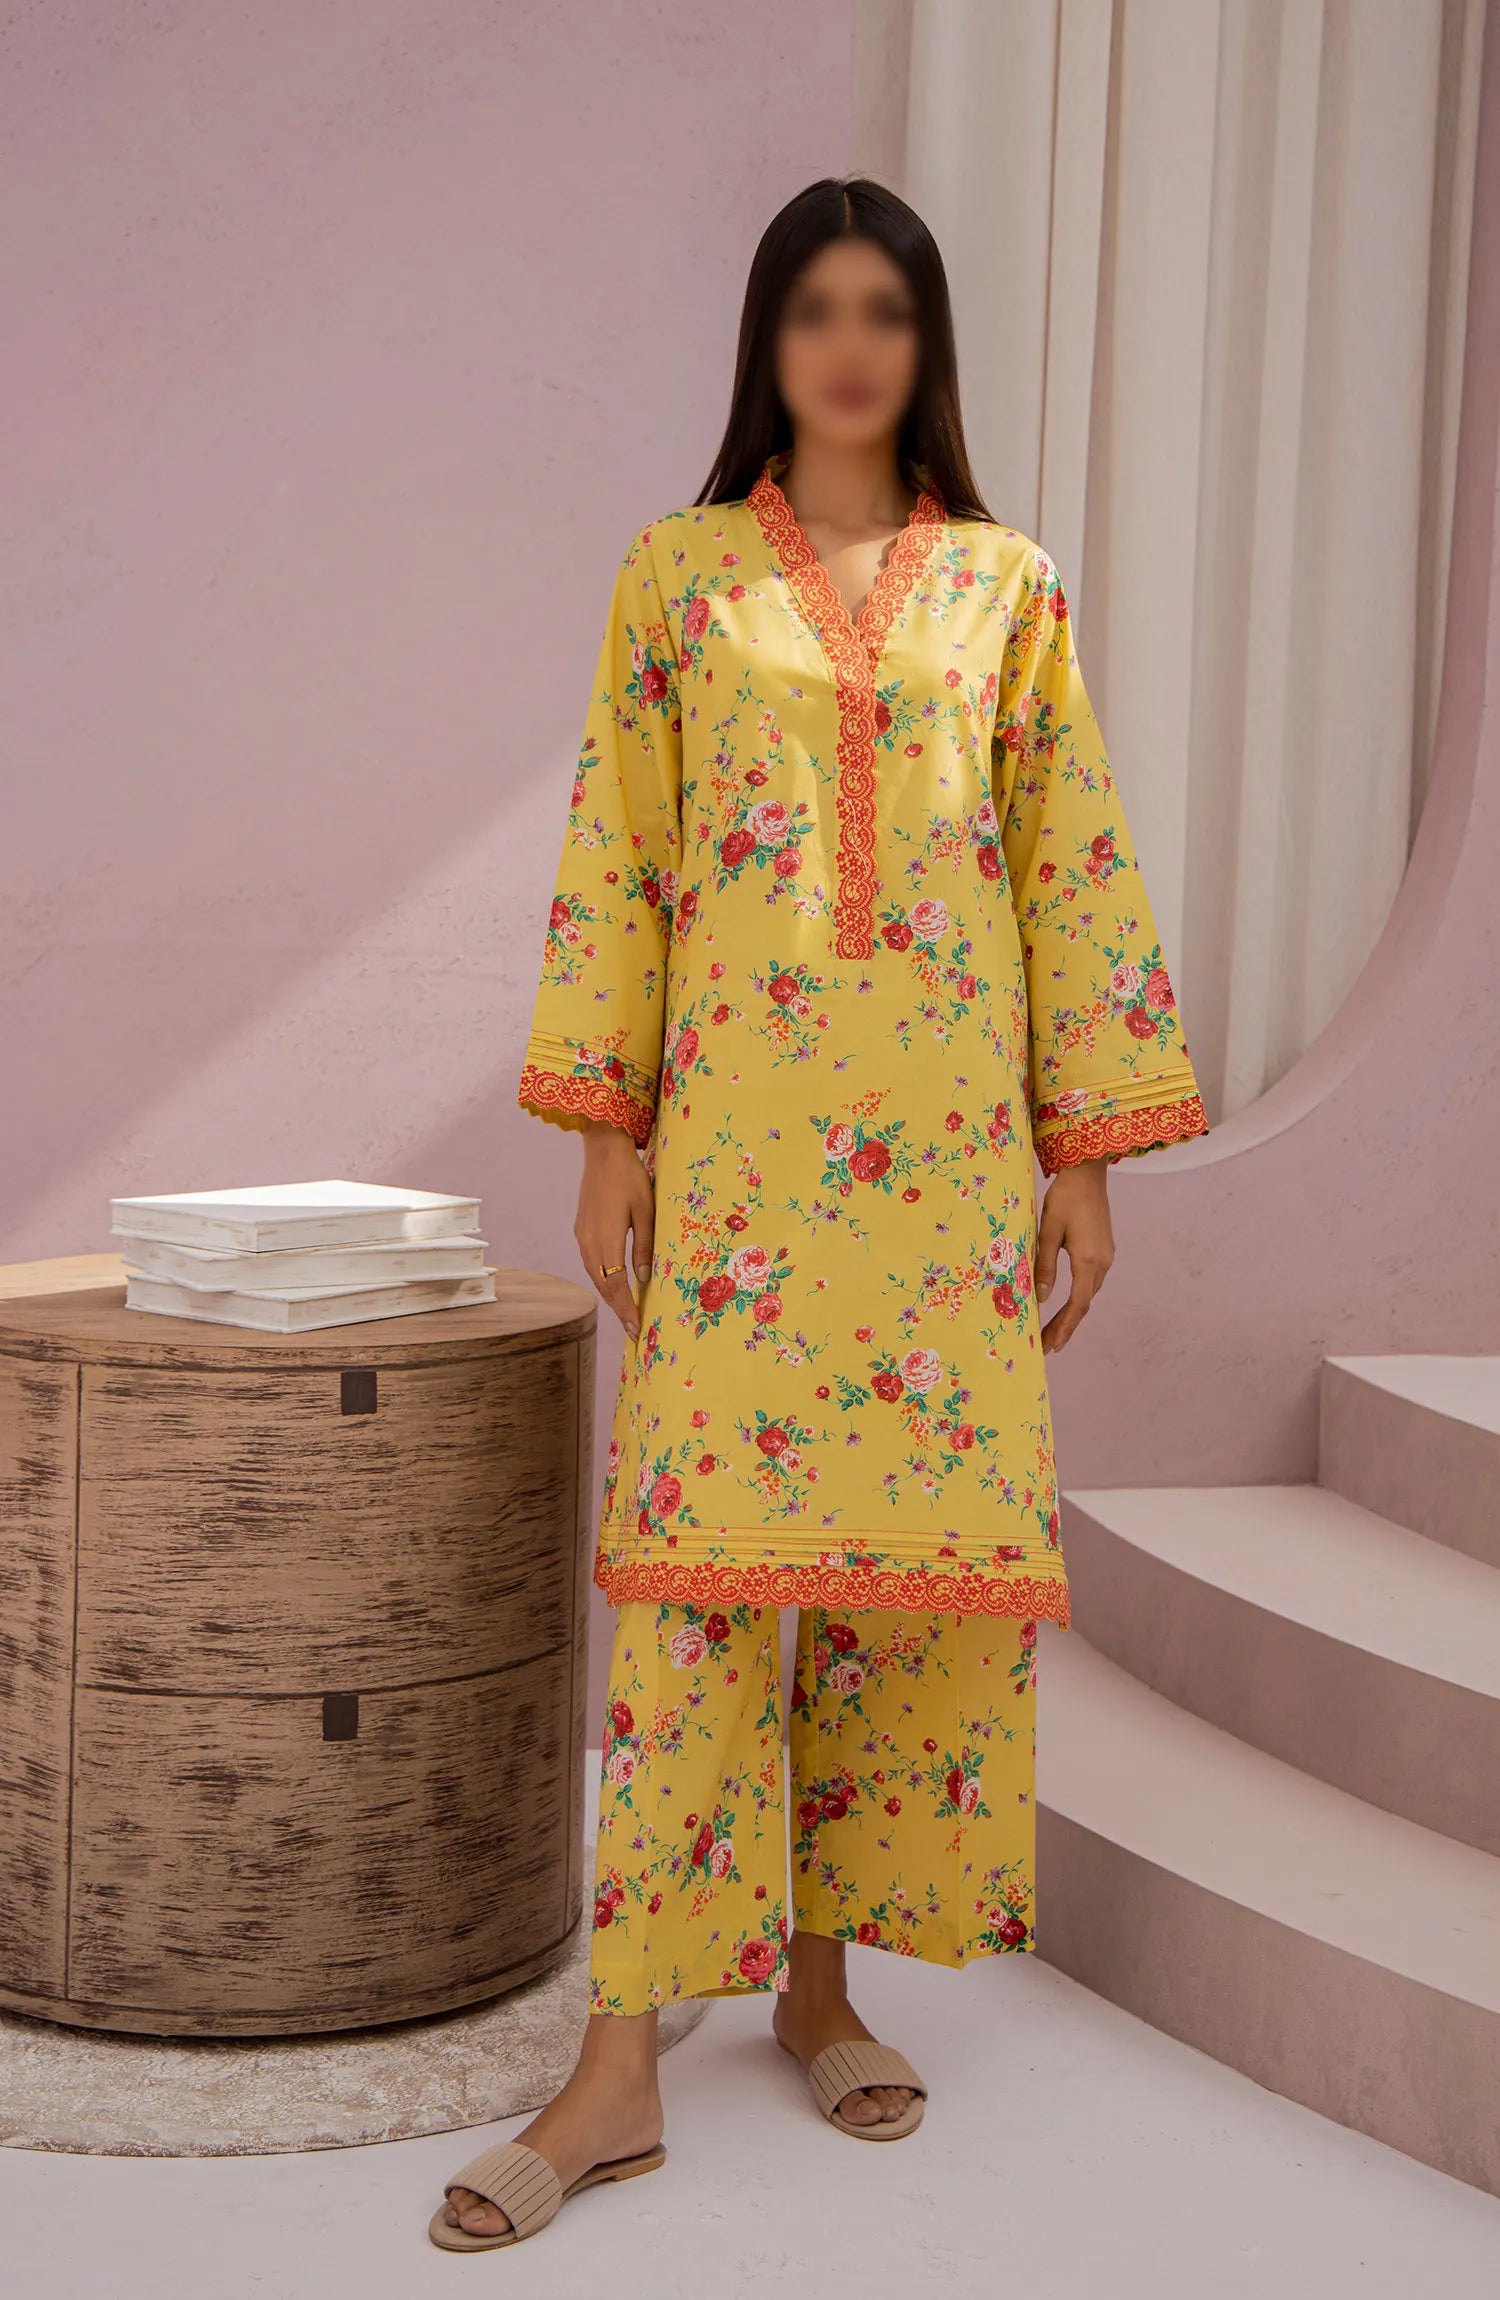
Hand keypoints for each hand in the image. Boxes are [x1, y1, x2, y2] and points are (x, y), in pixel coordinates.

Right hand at [575, 1120, 654, 1338]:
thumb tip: (643, 1278)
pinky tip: (613, 1284)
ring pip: (594, 1275)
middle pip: (602, 1285)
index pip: (615, 1284)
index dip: (625, 1308)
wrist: (603, 1151)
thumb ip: (643, 1246)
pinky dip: (602, 1279)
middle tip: (632, 1329)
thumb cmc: (630, 1178)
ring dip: (609, 1295)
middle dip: (617, 1309)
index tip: (635, 1328)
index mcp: (605, 1238)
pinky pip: (591, 1262)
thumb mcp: (646, 1211)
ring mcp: (582, 1235)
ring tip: (625, 1312)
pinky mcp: (582, 1229)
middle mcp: (589, 1241)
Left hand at [1035, 1157, 1114, 1352]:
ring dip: (1072, 1313)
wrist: (1088, 1173)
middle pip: (1085, 1303)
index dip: (1064, 1328)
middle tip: (1047, 1345)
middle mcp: (1103, 1263)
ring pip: (1089, 1293)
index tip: (1050, 1345)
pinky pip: (1091, 1281)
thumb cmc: (1065, 1197)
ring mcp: (1106, 1256)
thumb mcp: (1048, 1231)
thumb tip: (1042, 1297)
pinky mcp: (1104, 1249)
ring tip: (1053, 1330)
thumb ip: (1045, 1265)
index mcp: (1088, 1260)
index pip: (1077, 1305)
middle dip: (1066, 1326)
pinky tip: (1066, 1303)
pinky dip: (1078, 1297)